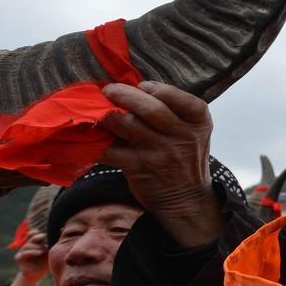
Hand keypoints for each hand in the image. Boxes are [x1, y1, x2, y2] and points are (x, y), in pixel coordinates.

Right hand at [4, 230, 47, 285]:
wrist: (36, 274)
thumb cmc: (45, 262)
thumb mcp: (50, 252)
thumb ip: (52, 243)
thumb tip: (62, 230)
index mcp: (33, 243)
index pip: (32, 234)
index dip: (36, 232)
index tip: (45, 234)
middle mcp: (27, 245)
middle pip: (30, 237)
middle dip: (38, 237)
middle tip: (45, 237)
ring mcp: (22, 251)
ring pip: (27, 245)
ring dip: (37, 246)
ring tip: (44, 250)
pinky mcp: (19, 258)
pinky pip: (25, 253)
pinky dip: (33, 252)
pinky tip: (40, 253)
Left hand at [100, 82, 224, 247]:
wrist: (186, 199)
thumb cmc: (186, 157)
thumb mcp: (194, 132)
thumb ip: (175, 111)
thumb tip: (134, 88)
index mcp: (198, 121)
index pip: (178, 97)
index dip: (157, 88)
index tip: (143, 86)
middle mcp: (181, 135)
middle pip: (149, 108)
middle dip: (123, 94)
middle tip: (108, 90)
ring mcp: (159, 152)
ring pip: (126, 123)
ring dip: (106, 114)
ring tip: (97, 110)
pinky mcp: (138, 167)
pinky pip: (109, 149)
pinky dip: (94, 142)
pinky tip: (87, 136)